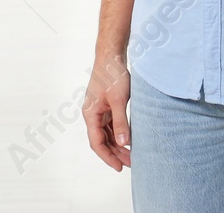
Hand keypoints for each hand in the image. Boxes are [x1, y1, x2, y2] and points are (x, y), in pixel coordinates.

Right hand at [83, 51, 131, 170]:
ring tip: (132, 154)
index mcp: (90, 114)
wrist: (111, 55)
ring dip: (118, 144)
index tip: (119, 167)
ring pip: (106, 134)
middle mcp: (92, 114)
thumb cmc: (112, 74)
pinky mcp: (106, 105)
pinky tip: (129, 138)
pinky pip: (110, 125)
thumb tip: (123, 143)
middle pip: (102, 140)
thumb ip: (120, 123)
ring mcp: (98, 109)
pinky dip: (119, 133)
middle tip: (131, 163)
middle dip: (115, 153)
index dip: (108, 157)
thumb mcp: (118, 100)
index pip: (97, 143)